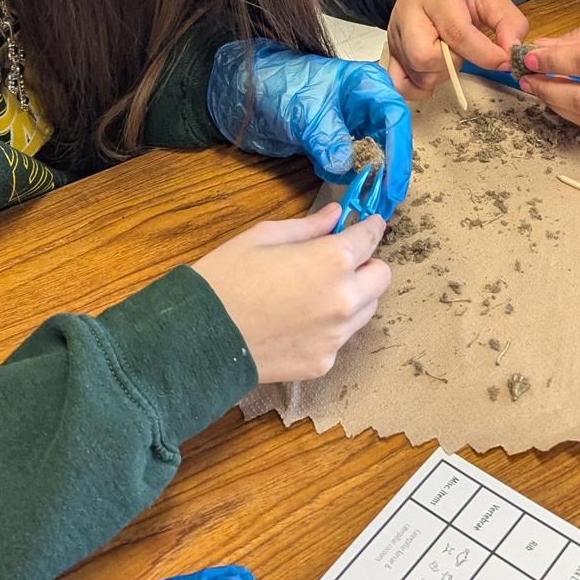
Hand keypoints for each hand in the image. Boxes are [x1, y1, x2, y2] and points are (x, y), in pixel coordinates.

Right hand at [194, 204, 390, 381]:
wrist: (198, 336)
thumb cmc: (226, 277)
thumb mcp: (263, 236)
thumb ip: (309, 227)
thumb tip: (336, 216)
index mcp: (332, 260)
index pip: (371, 238)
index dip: (369, 228)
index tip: (367, 225)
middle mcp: (344, 299)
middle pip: (382, 277)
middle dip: (366, 265)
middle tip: (339, 262)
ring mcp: (336, 336)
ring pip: (367, 309)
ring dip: (353, 296)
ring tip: (315, 293)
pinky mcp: (323, 362)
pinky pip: (340, 338)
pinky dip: (329, 327)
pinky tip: (297, 322)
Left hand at [208, 42, 411, 219]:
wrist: (251, 90)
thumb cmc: (280, 85)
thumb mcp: (306, 111)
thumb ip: (328, 138)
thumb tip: (345, 166)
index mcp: (367, 83)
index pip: (395, 118)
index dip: (398, 153)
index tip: (392, 183)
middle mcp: (368, 103)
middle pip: (391, 140)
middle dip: (388, 172)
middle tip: (386, 201)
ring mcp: (356, 122)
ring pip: (375, 154)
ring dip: (368, 177)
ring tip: (365, 199)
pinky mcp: (342, 139)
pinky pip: (355, 161)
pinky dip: (348, 174)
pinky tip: (339, 181)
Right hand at [387, 0, 529, 96]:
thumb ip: (508, 21)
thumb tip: (512, 54)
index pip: (456, 32)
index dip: (484, 54)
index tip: (504, 60)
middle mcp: (408, 12)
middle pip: (424, 56)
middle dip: (453, 63)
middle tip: (465, 51)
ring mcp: (395, 33)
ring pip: (415, 73)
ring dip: (440, 75)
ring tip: (451, 55)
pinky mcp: (391, 49)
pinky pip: (399, 82)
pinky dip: (418, 88)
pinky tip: (435, 74)